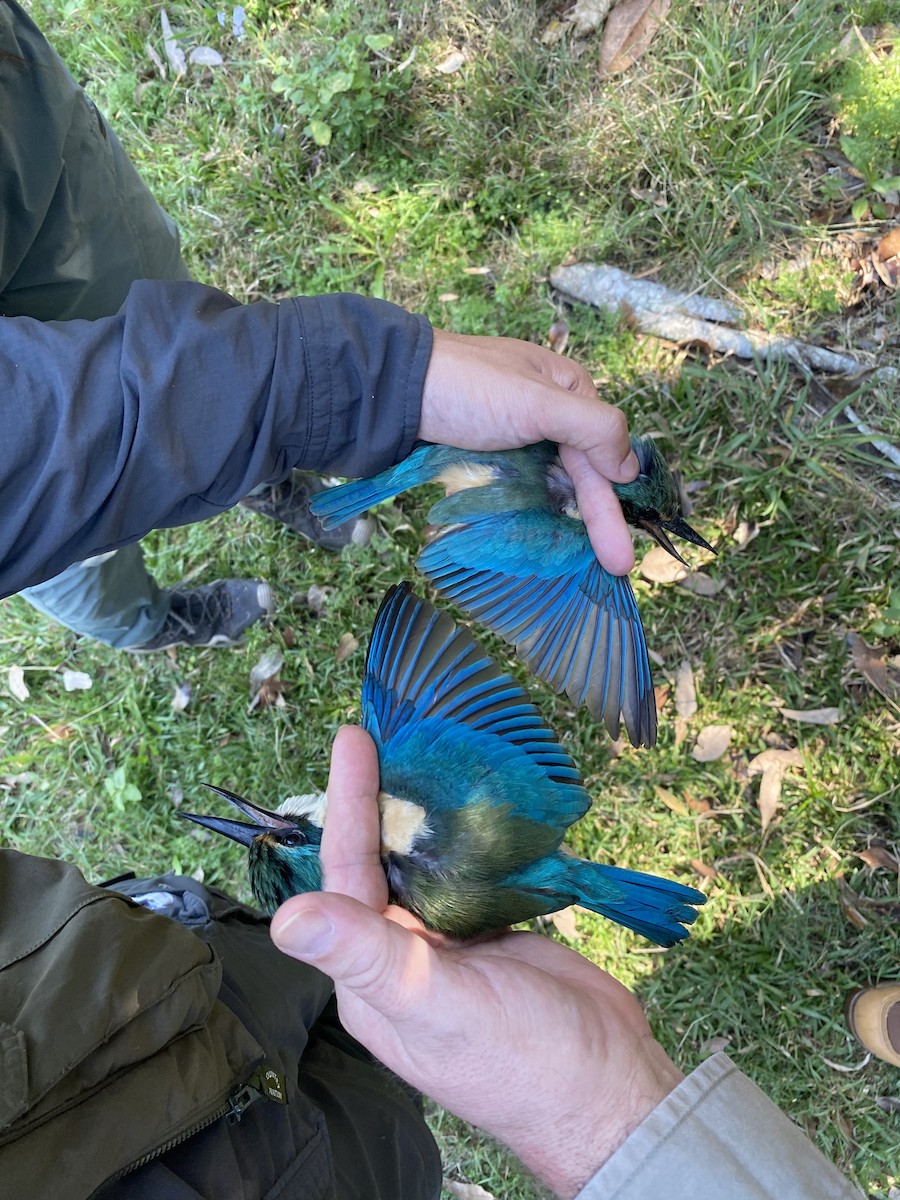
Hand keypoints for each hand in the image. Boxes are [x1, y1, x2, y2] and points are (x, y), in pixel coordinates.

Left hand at [271, 726, 682, 1198]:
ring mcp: (451, 943)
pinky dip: (473, 836)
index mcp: (372, 976)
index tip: (352, 740)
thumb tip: (287, 919)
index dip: (347, 805)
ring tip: (431, 751)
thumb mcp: (436, 1003)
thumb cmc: (520, 1058)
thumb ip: (367, 956)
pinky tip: (480, 797)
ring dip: (427, 814)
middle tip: (389, 733)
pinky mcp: (495, 932)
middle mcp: (403, 954)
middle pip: (382, 861)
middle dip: (381, 798)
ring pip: (428, 863)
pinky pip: (471, 872)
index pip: (345, 876)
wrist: (611, 1087)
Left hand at [418, 329, 638, 574]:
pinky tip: (541, 541)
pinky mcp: (486, 455)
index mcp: (567, 390)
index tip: (620, 548)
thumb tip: (631, 469)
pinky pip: (519, 489)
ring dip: (567, 521)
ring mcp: (515, 435)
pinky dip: (533, 513)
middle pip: (578, 474)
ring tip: (583, 564)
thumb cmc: (468, 388)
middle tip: (616, 567)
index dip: (612, 501)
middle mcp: (547, 412)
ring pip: (551, 485)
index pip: (601, 452)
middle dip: (597, 520)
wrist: (393, 390)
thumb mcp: (539, 402)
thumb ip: (592, 429)